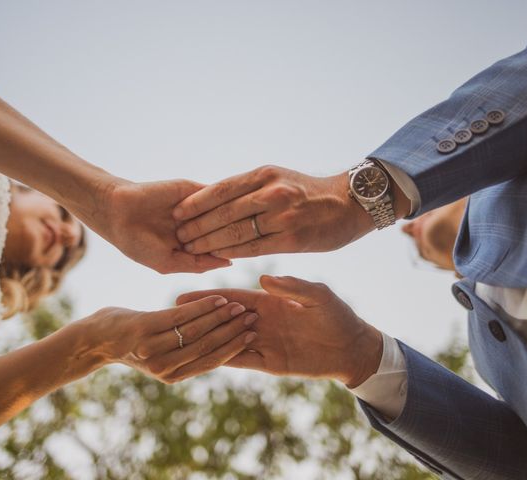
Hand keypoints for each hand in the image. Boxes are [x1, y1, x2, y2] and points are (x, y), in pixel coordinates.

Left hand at [85, 295, 257, 383]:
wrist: (92, 340)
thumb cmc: (130, 344)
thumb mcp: (160, 355)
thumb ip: (183, 354)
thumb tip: (213, 347)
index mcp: (171, 376)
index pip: (210, 362)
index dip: (233, 348)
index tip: (252, 334)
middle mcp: (163, 367)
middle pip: (207, 347)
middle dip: (233, 332)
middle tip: (253, 318)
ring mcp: (153, 348)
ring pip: (197, 332)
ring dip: (222, 318)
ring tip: (240, 307)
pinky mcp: (145, 329)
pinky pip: (181, 316)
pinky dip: (203, 306)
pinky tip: (218, 298)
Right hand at [88, 177, 231, 273]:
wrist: (116, 212)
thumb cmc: (137, 243)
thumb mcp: (168, 262)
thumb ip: (198, 264)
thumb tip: (229, 263)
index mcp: (193, 245)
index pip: (222, 249)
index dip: (233, 252)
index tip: (242, 255)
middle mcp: (198, 225)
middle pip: (227, 229)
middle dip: (234, 235)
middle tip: (240, 238)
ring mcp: (196, 207)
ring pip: (224, 212)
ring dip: (228, 218)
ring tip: (230, 225)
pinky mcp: (192, 189)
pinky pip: (214, 194)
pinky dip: (220, 202)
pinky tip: (221, 211)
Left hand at [171, 166, 373, 258]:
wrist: (349, 203)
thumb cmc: (310, 191)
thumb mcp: (279, 178)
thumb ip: (251, 188)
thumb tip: (219, 200)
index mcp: (264, 174)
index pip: (221, 188)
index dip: (196, 202)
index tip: (177, 212)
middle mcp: (271, 192)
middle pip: (223, 211)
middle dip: (197, 224)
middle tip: (178, 234)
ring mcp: (282, 215)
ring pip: (235, 231)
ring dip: (209, 241)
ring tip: (190, 248)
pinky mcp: (291, 239)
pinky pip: (254, 248)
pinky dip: (233, 252)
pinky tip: (218, 257)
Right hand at [176, 275, 382, 386]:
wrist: (353, 348)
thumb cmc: (337, 316)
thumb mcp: (318, 296)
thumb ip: (293, 287)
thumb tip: (262, 279)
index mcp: (269, 302)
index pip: (232, 297)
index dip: (209, 296)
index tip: (184, 293)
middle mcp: (261, 321)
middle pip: (223, 319)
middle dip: (200, 316)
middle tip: (171, 314)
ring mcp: (263, 343)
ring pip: (228, 339)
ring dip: (208, 337)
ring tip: (180, 336)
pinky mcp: (270, 363)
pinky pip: (243, 360)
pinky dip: (224, 358)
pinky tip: (203, 358)